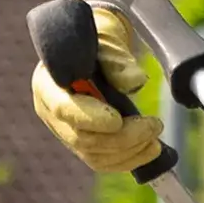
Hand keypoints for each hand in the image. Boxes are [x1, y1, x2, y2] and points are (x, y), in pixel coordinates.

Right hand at [30, 5, 164, 173]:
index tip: (119, 120)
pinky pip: (102, 161)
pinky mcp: (81, 143)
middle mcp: (50, 112)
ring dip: (128, 152)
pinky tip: (149, 150)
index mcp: (47, 83)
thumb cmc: (99, 42)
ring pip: (93, 155)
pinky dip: (127, 160)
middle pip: (82, 138)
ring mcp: (64, 130)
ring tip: (155, 140)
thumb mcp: (105, 41)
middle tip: (154, 126)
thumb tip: (134, 82)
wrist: (98, 50)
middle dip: (122, 138)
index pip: (64, 109)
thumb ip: (116, 59)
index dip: (91, 119)